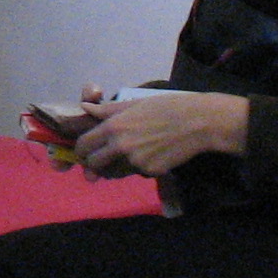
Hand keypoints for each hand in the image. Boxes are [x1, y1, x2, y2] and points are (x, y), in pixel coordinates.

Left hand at [71, 87, 248, 177]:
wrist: (196, 123)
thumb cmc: (165, 107)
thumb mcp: (134, 103)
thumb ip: (106, 110)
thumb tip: (85, 107)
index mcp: (113, 126)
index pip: (84, 145)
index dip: (82, 149)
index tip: (86, 150)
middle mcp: (120, 146)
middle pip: (93, 164)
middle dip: (94, 163)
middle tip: (101, 159)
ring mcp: (135, 162)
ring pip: (113, 173)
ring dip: (114, 168)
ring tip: (126, 156)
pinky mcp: (149, 172)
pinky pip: (135, 173)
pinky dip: (137, 168)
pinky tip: (149, 156)